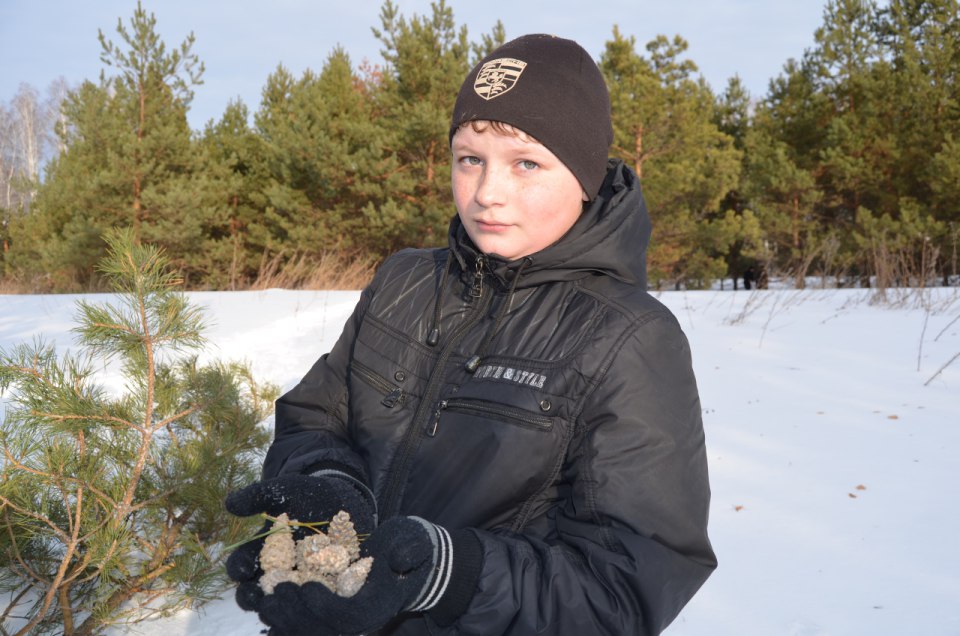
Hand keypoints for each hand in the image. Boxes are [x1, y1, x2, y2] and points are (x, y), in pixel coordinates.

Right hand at [224, 473, 375, 612]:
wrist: (343, 498)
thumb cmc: (308, 494)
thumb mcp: (286, 490)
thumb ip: (259, 496)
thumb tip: (230, 503)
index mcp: (261, 554)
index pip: (242, 565)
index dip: (239, 569)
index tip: (243, 570)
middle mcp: (279, 575)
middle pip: (261, 593)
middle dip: (258, 597)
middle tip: (265, 596)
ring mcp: (304, 585)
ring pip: (289, 605)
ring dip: (288, 605)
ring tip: (295, 598)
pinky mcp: (331, 589)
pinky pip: (323, 604)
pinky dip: (321, 605)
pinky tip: (324, 601)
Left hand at [256, 516, 447, 635]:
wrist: (408, 560)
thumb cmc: (408, 546)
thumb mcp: (413, 541)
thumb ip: (410, 548)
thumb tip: (401, 559)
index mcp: (376, 606)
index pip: (345, 617)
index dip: (323, 606)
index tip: (304, 585)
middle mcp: (358, 622)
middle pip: (322, 632)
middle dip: (295, 615)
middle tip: (275, 594)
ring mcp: (341, 622)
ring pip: (308, 633)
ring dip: (284, 621)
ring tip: (264, 602)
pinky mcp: (329, 616)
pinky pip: (303, 629)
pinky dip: (283, 626)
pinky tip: (266, 616)